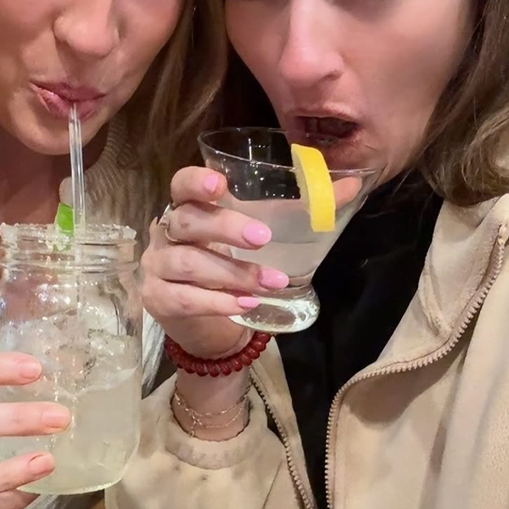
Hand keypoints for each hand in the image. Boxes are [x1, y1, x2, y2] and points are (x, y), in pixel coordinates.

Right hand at [142, 166, 288, 358]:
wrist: (211, 326)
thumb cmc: (234, 266)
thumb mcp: (267, 233)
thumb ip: (304, 208)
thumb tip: (351, 185)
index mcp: (190, 208)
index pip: (181, 185)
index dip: (195, 182)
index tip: (220, 185)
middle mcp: (167, 233)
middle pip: (186, 222)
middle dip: (225, 228)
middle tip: (264, 239)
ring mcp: (157, 267)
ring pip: (188, 263)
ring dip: (232, 273)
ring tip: (271, 283)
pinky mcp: (158, 300)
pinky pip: (184, 298)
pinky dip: (217, 301)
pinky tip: (245, 304)